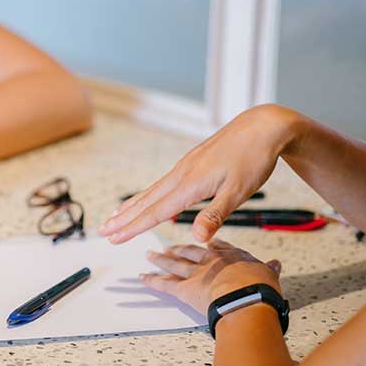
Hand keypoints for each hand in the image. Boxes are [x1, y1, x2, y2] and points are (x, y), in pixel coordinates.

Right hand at [99, 104, 303, 243]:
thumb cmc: (254, 159)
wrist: (263, 126)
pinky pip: (163, 183)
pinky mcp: (192, 162)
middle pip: (147, 200)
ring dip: (133, 205)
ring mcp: (186, 166)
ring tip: (115, 216)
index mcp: (190, 184)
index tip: (113, 238)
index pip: (156, 211)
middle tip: (102, 230)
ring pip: (153, 190)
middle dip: (124, 218)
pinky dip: (149, 194)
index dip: (133, 227)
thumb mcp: (239, 191)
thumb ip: (215, 215)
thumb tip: (196, 238)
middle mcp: (182, 174)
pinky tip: (149, 199)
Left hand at [142, 239, 282, 314]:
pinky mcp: (184, 289)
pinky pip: (164, 284)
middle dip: (179, 249)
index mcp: (231, 256)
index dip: (210, 244)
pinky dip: (152, 281)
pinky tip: (143, 277)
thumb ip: (269, 269)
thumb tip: (276, 264)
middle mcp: (210, 261)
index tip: (205, 241)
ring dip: (161, 260)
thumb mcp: (269, 275)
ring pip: (174, 264)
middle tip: (169, 247)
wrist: (246, 298)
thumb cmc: (260, 288)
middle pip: (191, 252)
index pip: (218, 247)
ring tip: (150, 256)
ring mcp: (196, 274)